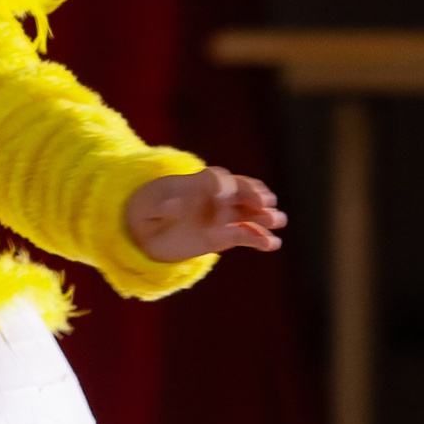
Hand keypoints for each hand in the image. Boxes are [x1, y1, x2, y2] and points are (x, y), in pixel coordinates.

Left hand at [125, 166, 284, 261]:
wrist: (145, 229)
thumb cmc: (145, 213)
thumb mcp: (146, 209)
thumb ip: (160, 206)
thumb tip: (175, 204)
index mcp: (194, 184)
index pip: (214, 179)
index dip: (221, 185)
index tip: (223, 197)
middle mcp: (213, 196)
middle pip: (239, 190)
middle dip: (252, 195)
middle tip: (265, 203)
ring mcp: (222, 214)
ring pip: (248, 211)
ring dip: (263, 214)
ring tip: (278, 220)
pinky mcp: (225, 233)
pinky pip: (245, 234)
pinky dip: (259, 238)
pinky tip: (272, 244)